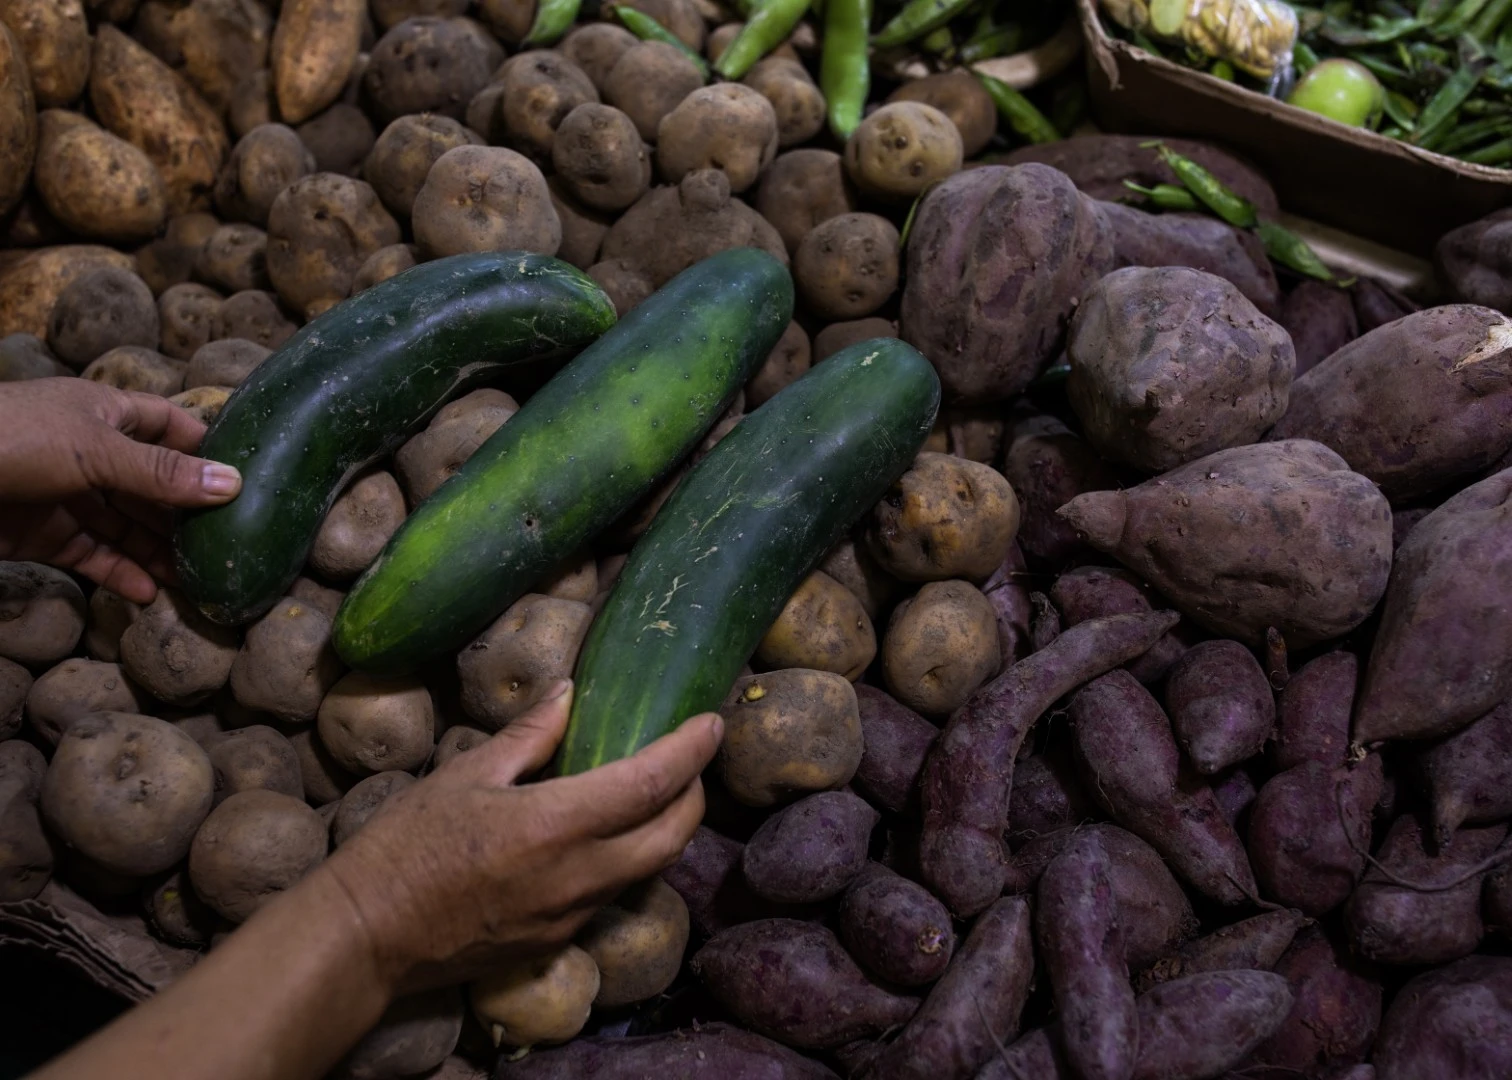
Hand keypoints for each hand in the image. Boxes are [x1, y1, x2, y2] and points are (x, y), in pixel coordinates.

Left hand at [0, 378, 242, 603]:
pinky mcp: (42, 535)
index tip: (248, 475)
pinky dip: (120, 574)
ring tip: (196, 579)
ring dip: (159, 552)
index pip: (170, 425)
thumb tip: (234, 484)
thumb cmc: (12, 439)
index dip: (206, 447)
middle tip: (230, 543)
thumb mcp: (96, 450)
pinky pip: (93, 556)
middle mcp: (90, 452)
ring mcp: (66, 495)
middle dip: (188, 513)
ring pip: (126, 526)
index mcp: (103, 412)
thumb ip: (163, 473)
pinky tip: (149, 593)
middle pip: (153, 484)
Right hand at [317, 680, 720, 992]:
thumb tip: (569, 694)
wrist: (368, 938)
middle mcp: (578, 876)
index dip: (689, 751)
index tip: (711, 722)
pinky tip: (611, 833)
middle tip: (693, 755)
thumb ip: (528, 736)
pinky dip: (631, 856)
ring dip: (668, 827)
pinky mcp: (559, 940)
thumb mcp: (464, 776)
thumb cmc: (404, 848)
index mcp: (555, 825)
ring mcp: (572, 915)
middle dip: (695, 792)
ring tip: (662, 789)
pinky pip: (614, 892)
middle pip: (672, 834)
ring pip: (649, 868)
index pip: (650, 784)